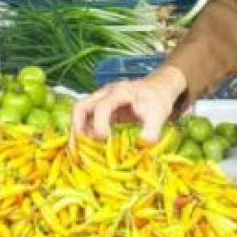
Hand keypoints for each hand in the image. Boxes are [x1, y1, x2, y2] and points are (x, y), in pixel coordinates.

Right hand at [72, 67, 187, 142]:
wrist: (159, 87)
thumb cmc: (158, 99)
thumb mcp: (159, 115)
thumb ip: (151, 132)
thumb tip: (139, 148)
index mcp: (119, 92)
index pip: (102, 107)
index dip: (100, 126)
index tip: (107, 140)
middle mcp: (105, 94)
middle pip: (81, 107)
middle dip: (77, 128)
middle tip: (80, 148)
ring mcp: (101, 99)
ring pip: (81, 113)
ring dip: (79, 131)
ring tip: (82, 149)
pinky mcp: (102, 108)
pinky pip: (87, 118)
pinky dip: (85, 131)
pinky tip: (91, 145)